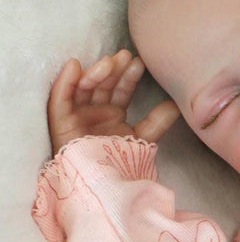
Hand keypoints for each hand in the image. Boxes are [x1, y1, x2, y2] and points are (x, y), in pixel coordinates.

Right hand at [47, 49, 180, 154]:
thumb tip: (177, 103)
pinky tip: (74, 66)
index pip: (122, 91)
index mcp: (113, 113)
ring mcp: (77, 114)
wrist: (104, 185)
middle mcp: (95, 111)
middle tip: (126, 56)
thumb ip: (158, 121)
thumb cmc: (121, 163)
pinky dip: (65, 81)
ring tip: (109, 63)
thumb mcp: (143, 139)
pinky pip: (60, 98)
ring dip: (95, 72)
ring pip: (84, 87)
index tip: (140, 63)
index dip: (129, 77)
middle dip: (114, 70)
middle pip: (104, 85)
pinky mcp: (60, 121)